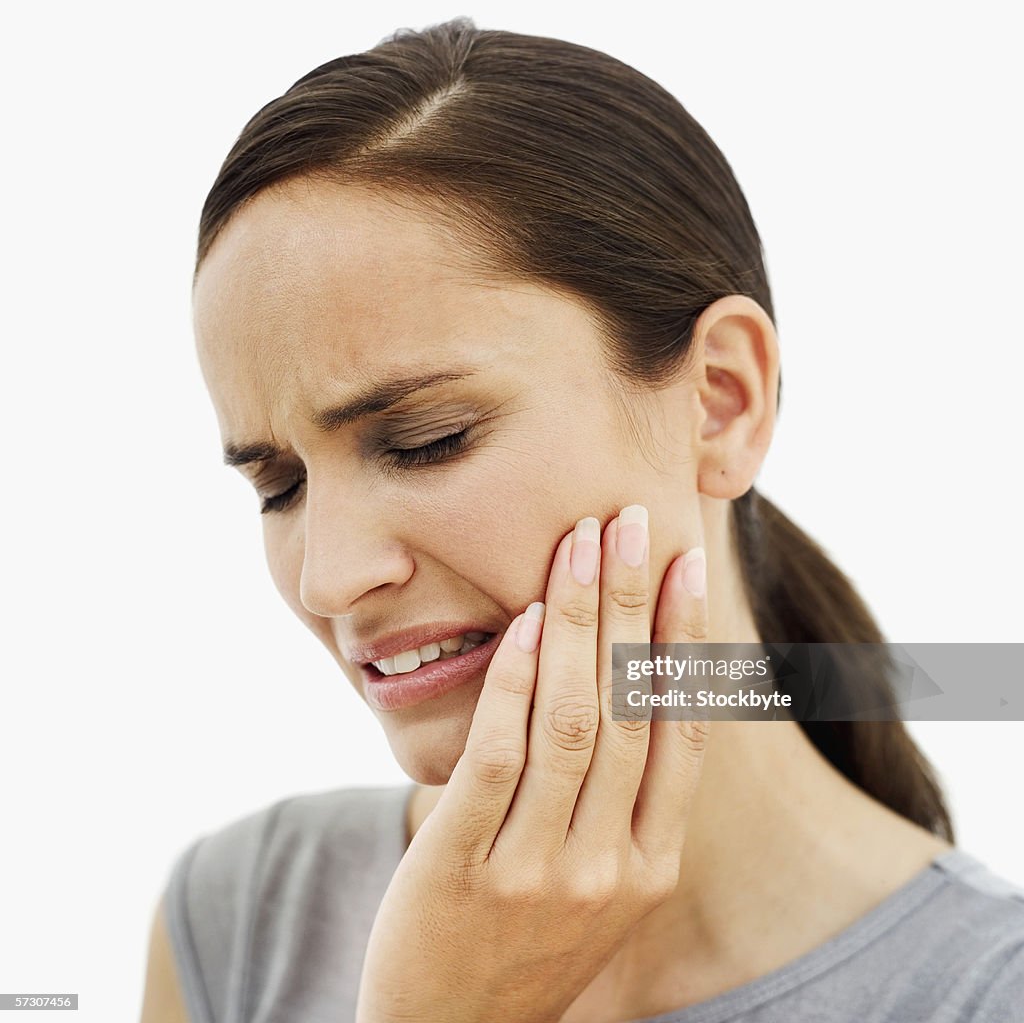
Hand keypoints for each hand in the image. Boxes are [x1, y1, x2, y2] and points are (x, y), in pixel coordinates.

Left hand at [355, 504, 709, 1022]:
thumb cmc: (523, 947)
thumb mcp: (597, 888)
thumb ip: (621, 806)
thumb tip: (632, 692)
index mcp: (652, 865)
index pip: (680, 730)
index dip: (684, 639)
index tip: (686, 563)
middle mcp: (609, 866)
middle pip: (629, 707)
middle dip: (633, 602)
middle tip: (633, 518)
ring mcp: (538, 870)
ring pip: (571, 720)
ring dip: (577, 620)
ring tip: (580, 544)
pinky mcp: (464, 867)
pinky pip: (497, 755)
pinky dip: (513, 680)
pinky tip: (521, 621)